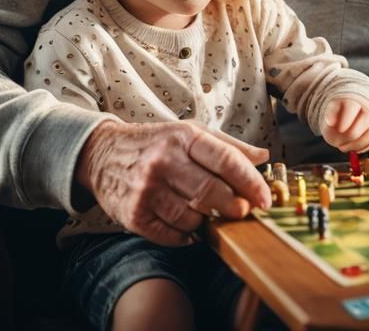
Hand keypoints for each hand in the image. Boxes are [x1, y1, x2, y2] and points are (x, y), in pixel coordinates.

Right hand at [75, 120, 270, 246]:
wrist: (103, 154)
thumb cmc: (156, 143)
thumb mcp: (190, 133)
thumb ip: (228, 146)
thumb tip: (264, 157)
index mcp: (183, 137)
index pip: (226, 160)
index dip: (250, 182)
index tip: (265, 199)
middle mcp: (164, 162)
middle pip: (211, 193)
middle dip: (234, 207)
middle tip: (243, 211)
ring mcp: (147, 190)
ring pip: (193, 218)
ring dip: (208, 221)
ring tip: (207, 212)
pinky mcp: (134, 215)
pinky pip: (173, 236)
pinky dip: (187, 235)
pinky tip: (186, 224)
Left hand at [321, 98, 368, 152]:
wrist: (340, 121)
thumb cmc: (334, 118)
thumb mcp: (328, 117)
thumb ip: (329, 118)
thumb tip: (331, 122)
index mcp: (351, 100)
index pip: (352, 106)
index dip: (347, 119)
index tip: (340, 130)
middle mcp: (365, 107)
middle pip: (367, 117)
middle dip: (352, 134)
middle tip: (339, 142)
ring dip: (356, 144)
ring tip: (343, 147)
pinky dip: (361, 148)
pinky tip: (351, 147)